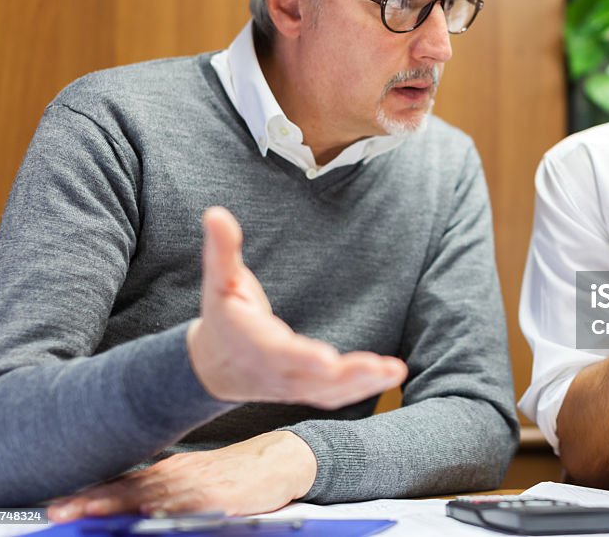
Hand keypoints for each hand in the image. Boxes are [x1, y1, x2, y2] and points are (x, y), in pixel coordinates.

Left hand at [48, 432, 312, 520]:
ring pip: (149, 496)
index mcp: (167, 471)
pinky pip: (187, 505)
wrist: (279, 461)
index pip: (121, 483)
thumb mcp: (193, 480)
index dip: (89, 494)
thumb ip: (162, 492)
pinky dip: (165, 509)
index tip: (57, 504)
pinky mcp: (218, 495)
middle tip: (59, 510)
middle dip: (91, 501)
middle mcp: (177, 474)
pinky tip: (147, 515)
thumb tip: (127, 507)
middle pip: (127, 489)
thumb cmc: (235, 476)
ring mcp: (196, 485)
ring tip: (88, 513)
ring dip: (117, 505)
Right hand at [187, 206, 406, 406]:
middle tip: (382, 368)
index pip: (279, 352)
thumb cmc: (223, 316)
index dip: (302, 357)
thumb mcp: (218, 280)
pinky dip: (363, 389)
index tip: (327, 359)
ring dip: (364, 383)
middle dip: (348, 375)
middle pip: (313, 378)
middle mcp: (275, 370)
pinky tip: (390, 376)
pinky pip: (335, 395)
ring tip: (395, 372)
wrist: (214, 366)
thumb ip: (221, 249)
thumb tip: (215, 213)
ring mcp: (291, 385)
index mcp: (253, 342)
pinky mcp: (306, 389)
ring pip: (329, 391)